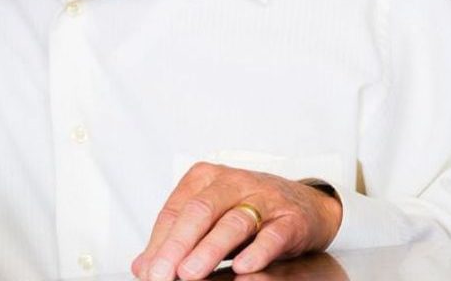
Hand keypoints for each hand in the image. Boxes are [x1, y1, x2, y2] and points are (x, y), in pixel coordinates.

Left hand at [132, 163, 342, 280]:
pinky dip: (256, 251)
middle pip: (198, 212)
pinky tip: (242, 267)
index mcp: (204, 179)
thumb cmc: (250, 211)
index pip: (175, 211)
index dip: (159, 243)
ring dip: (209, 250)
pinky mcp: (290, 219)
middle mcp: (231, 182)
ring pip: (232, 222)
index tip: (149, 269)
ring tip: (190, 273)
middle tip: (163, 273)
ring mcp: (263, 198)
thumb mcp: (209, 222)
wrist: (307, 205)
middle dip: (177, 245)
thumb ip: (177, 241)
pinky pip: (272, 236)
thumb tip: (143, 267)